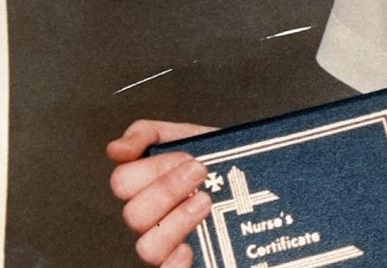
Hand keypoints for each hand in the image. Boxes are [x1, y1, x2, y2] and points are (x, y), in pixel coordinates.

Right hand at [108, 119, 216, 266]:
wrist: (268, 181)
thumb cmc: (227, 162)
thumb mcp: (192, 136)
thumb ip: (152, 134)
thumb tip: (116, 148)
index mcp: (150, 187)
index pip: (123, 181)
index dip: (154, 167)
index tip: (188, 156)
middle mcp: (154, 219)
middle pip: (134, 213)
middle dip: (169, 188)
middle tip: (201, 173)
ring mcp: (170, 244)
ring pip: (147, 247)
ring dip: (176, 221)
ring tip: (206, 202)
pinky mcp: (186, 263)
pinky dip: (173, 265)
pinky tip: (189, 248)